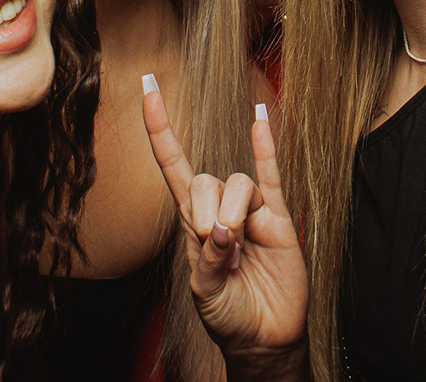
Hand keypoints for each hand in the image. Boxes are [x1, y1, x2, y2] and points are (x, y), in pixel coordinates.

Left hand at [143, 76, 306, 377]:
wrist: (264, 337)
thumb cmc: (228, 315)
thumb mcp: (204, 295)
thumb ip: (206, 262)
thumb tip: (221, 231)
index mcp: (191, 222)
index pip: (173, 164)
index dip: (160, 129)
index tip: (148, 88)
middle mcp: (218, 209)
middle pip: (206, 179)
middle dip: (207, 211)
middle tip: (217, 247)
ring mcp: (249, 211)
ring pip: (238, 183)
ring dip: (234, 212)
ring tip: (239, 248)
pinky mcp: (278, 218)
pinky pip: (271, 175)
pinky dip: (265, 146)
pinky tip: (260, 117)